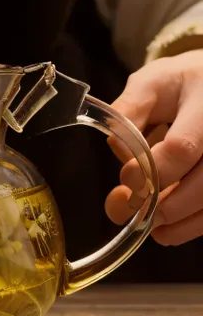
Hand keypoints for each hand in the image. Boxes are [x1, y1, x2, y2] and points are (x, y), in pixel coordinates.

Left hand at [106, 49, 202, 245]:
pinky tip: (170, 231)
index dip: (152, 170)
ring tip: (151, 229)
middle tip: (133, 212)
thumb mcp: (151, 84)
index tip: (125, 180)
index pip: (182, 147)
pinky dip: (196, 225)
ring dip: (183, 223)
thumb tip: (119, 150)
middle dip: (167, 203)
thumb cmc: (183, 84)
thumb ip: (129, 112)